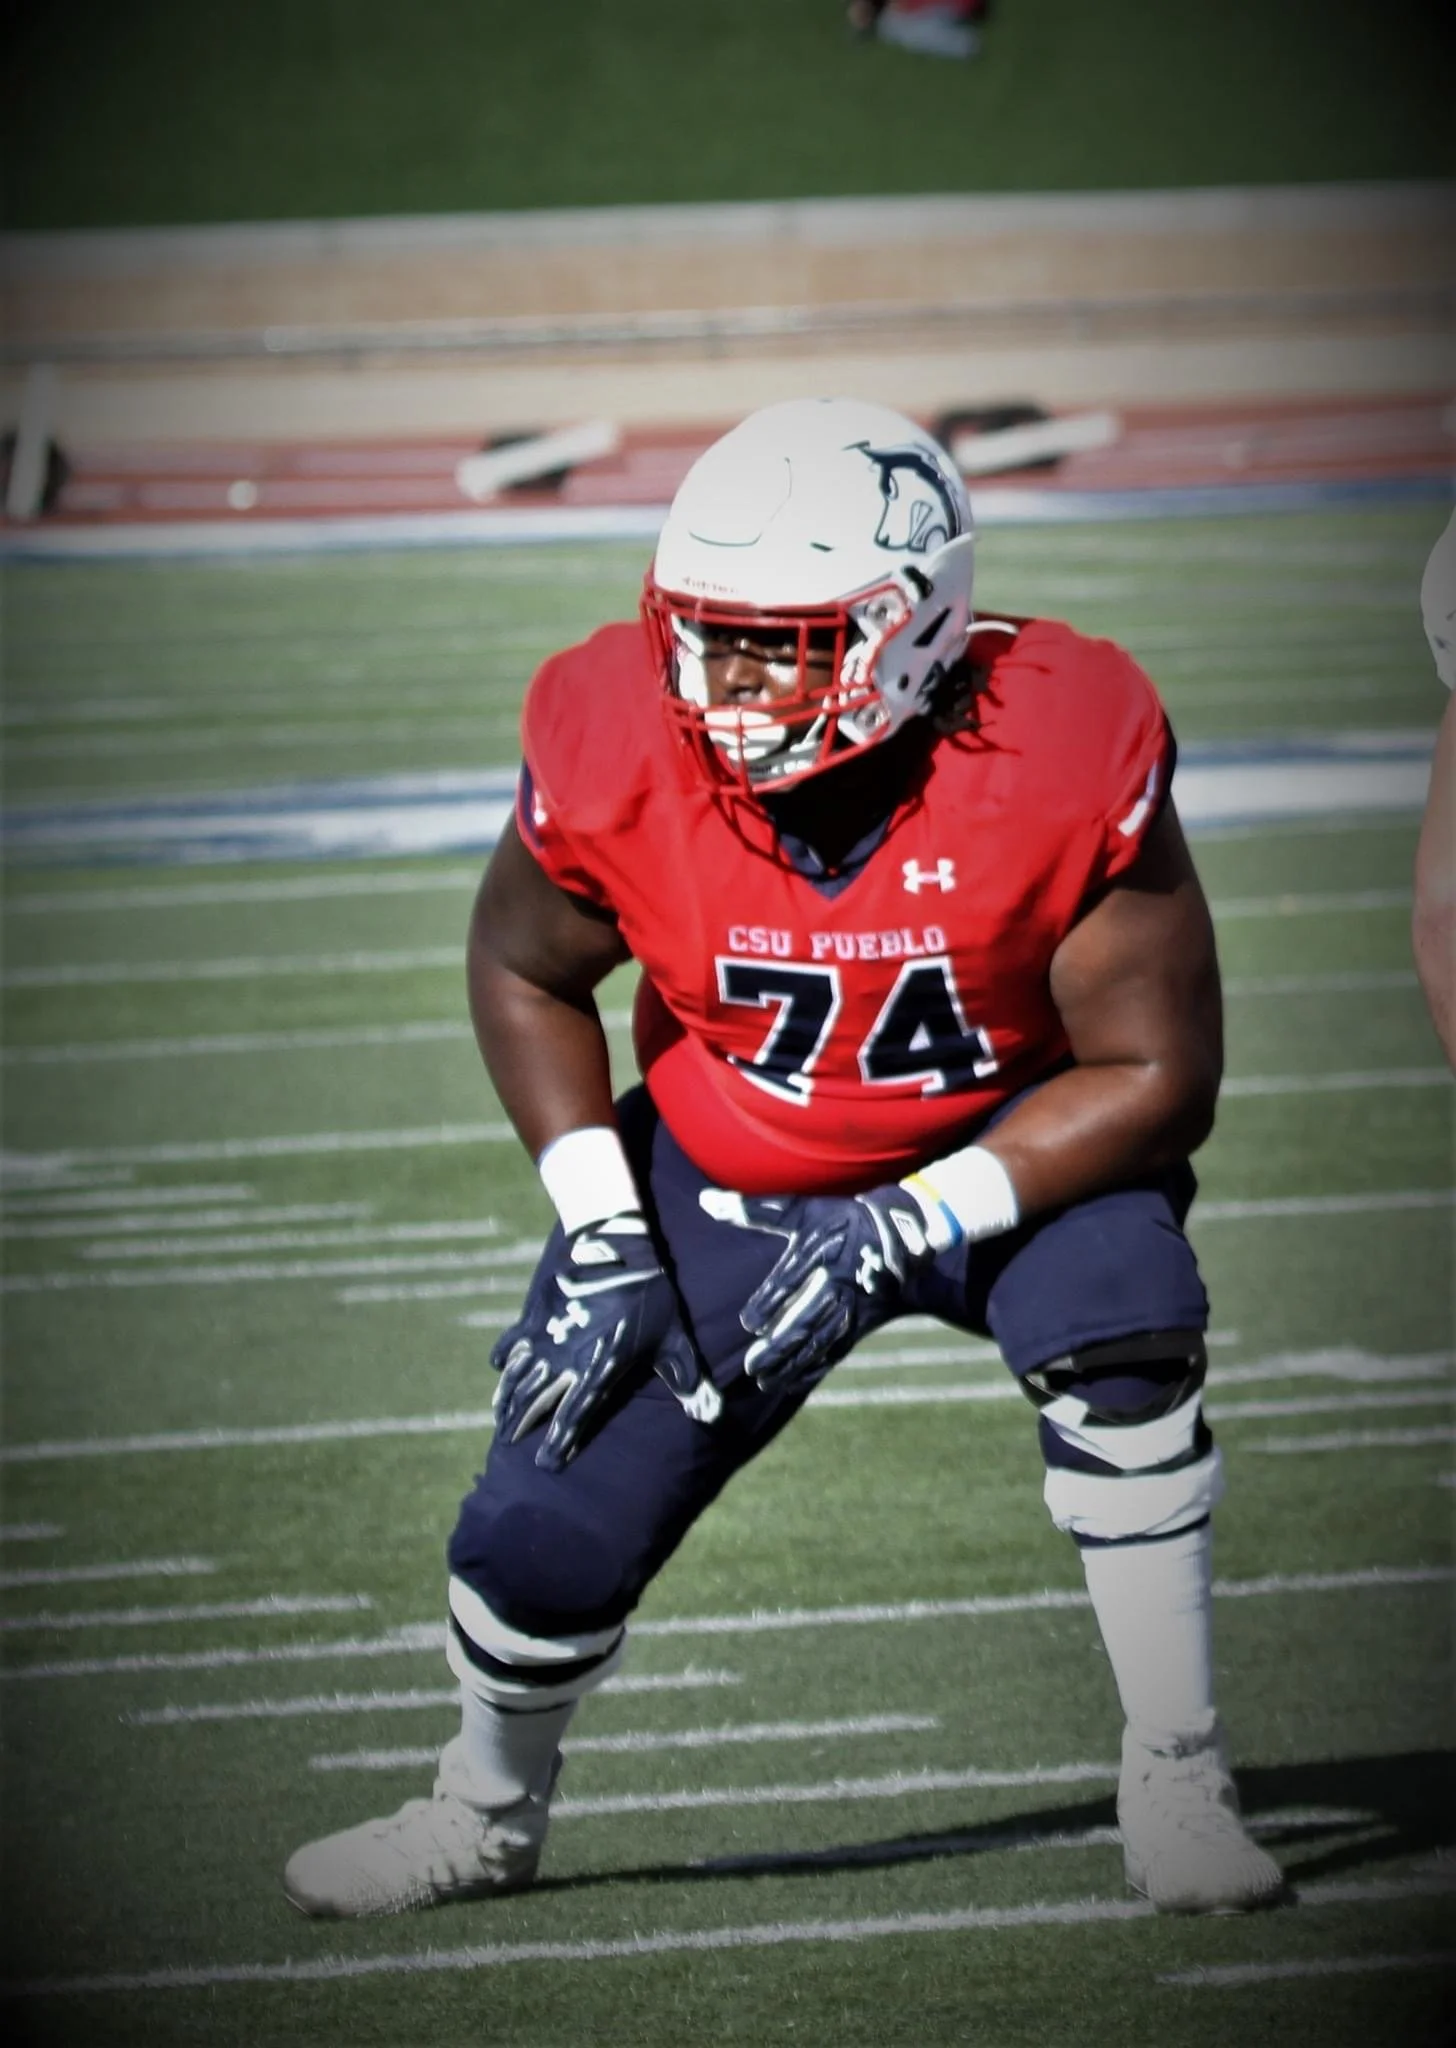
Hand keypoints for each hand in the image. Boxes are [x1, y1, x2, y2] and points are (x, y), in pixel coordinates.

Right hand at [491, 1213, 721, 1470]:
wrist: (616, 1245)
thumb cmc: (650, 1295)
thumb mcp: (674, 1338)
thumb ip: (688, 1379)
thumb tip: (712, 1416)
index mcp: (599, 1368)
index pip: (575, 1415)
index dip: (559, 1443)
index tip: (546, 1466)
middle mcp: (566, 1357)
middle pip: (535, 1399)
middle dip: (520, 1424)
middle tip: (508, 1445)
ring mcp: (546, 1335)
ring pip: (517, 1375)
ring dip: (506, 1398)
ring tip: (499, 1417)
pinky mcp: (535, 1313)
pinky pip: (512, 1342)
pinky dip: (503, 1358)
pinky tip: (497, 1368)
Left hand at [700, 1183, 939, 1391]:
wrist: (898, 1233)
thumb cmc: (838, 1218)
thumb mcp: (800, 1209)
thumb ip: (751, 1209)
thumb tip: (706, 1201)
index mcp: (819, 1250)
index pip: (791, 1280)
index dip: (771, 1302)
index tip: (749, 1324)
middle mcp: (836, 1280)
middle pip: (807, 1318)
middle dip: (780, 1345)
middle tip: (750, 1366)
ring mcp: (851, 1304)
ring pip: (820, 1339)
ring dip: (793, 1363)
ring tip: (763, 1381)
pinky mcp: (858, 1321)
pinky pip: (836, 1349)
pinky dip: (814, 1367)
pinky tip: (790, 1382)